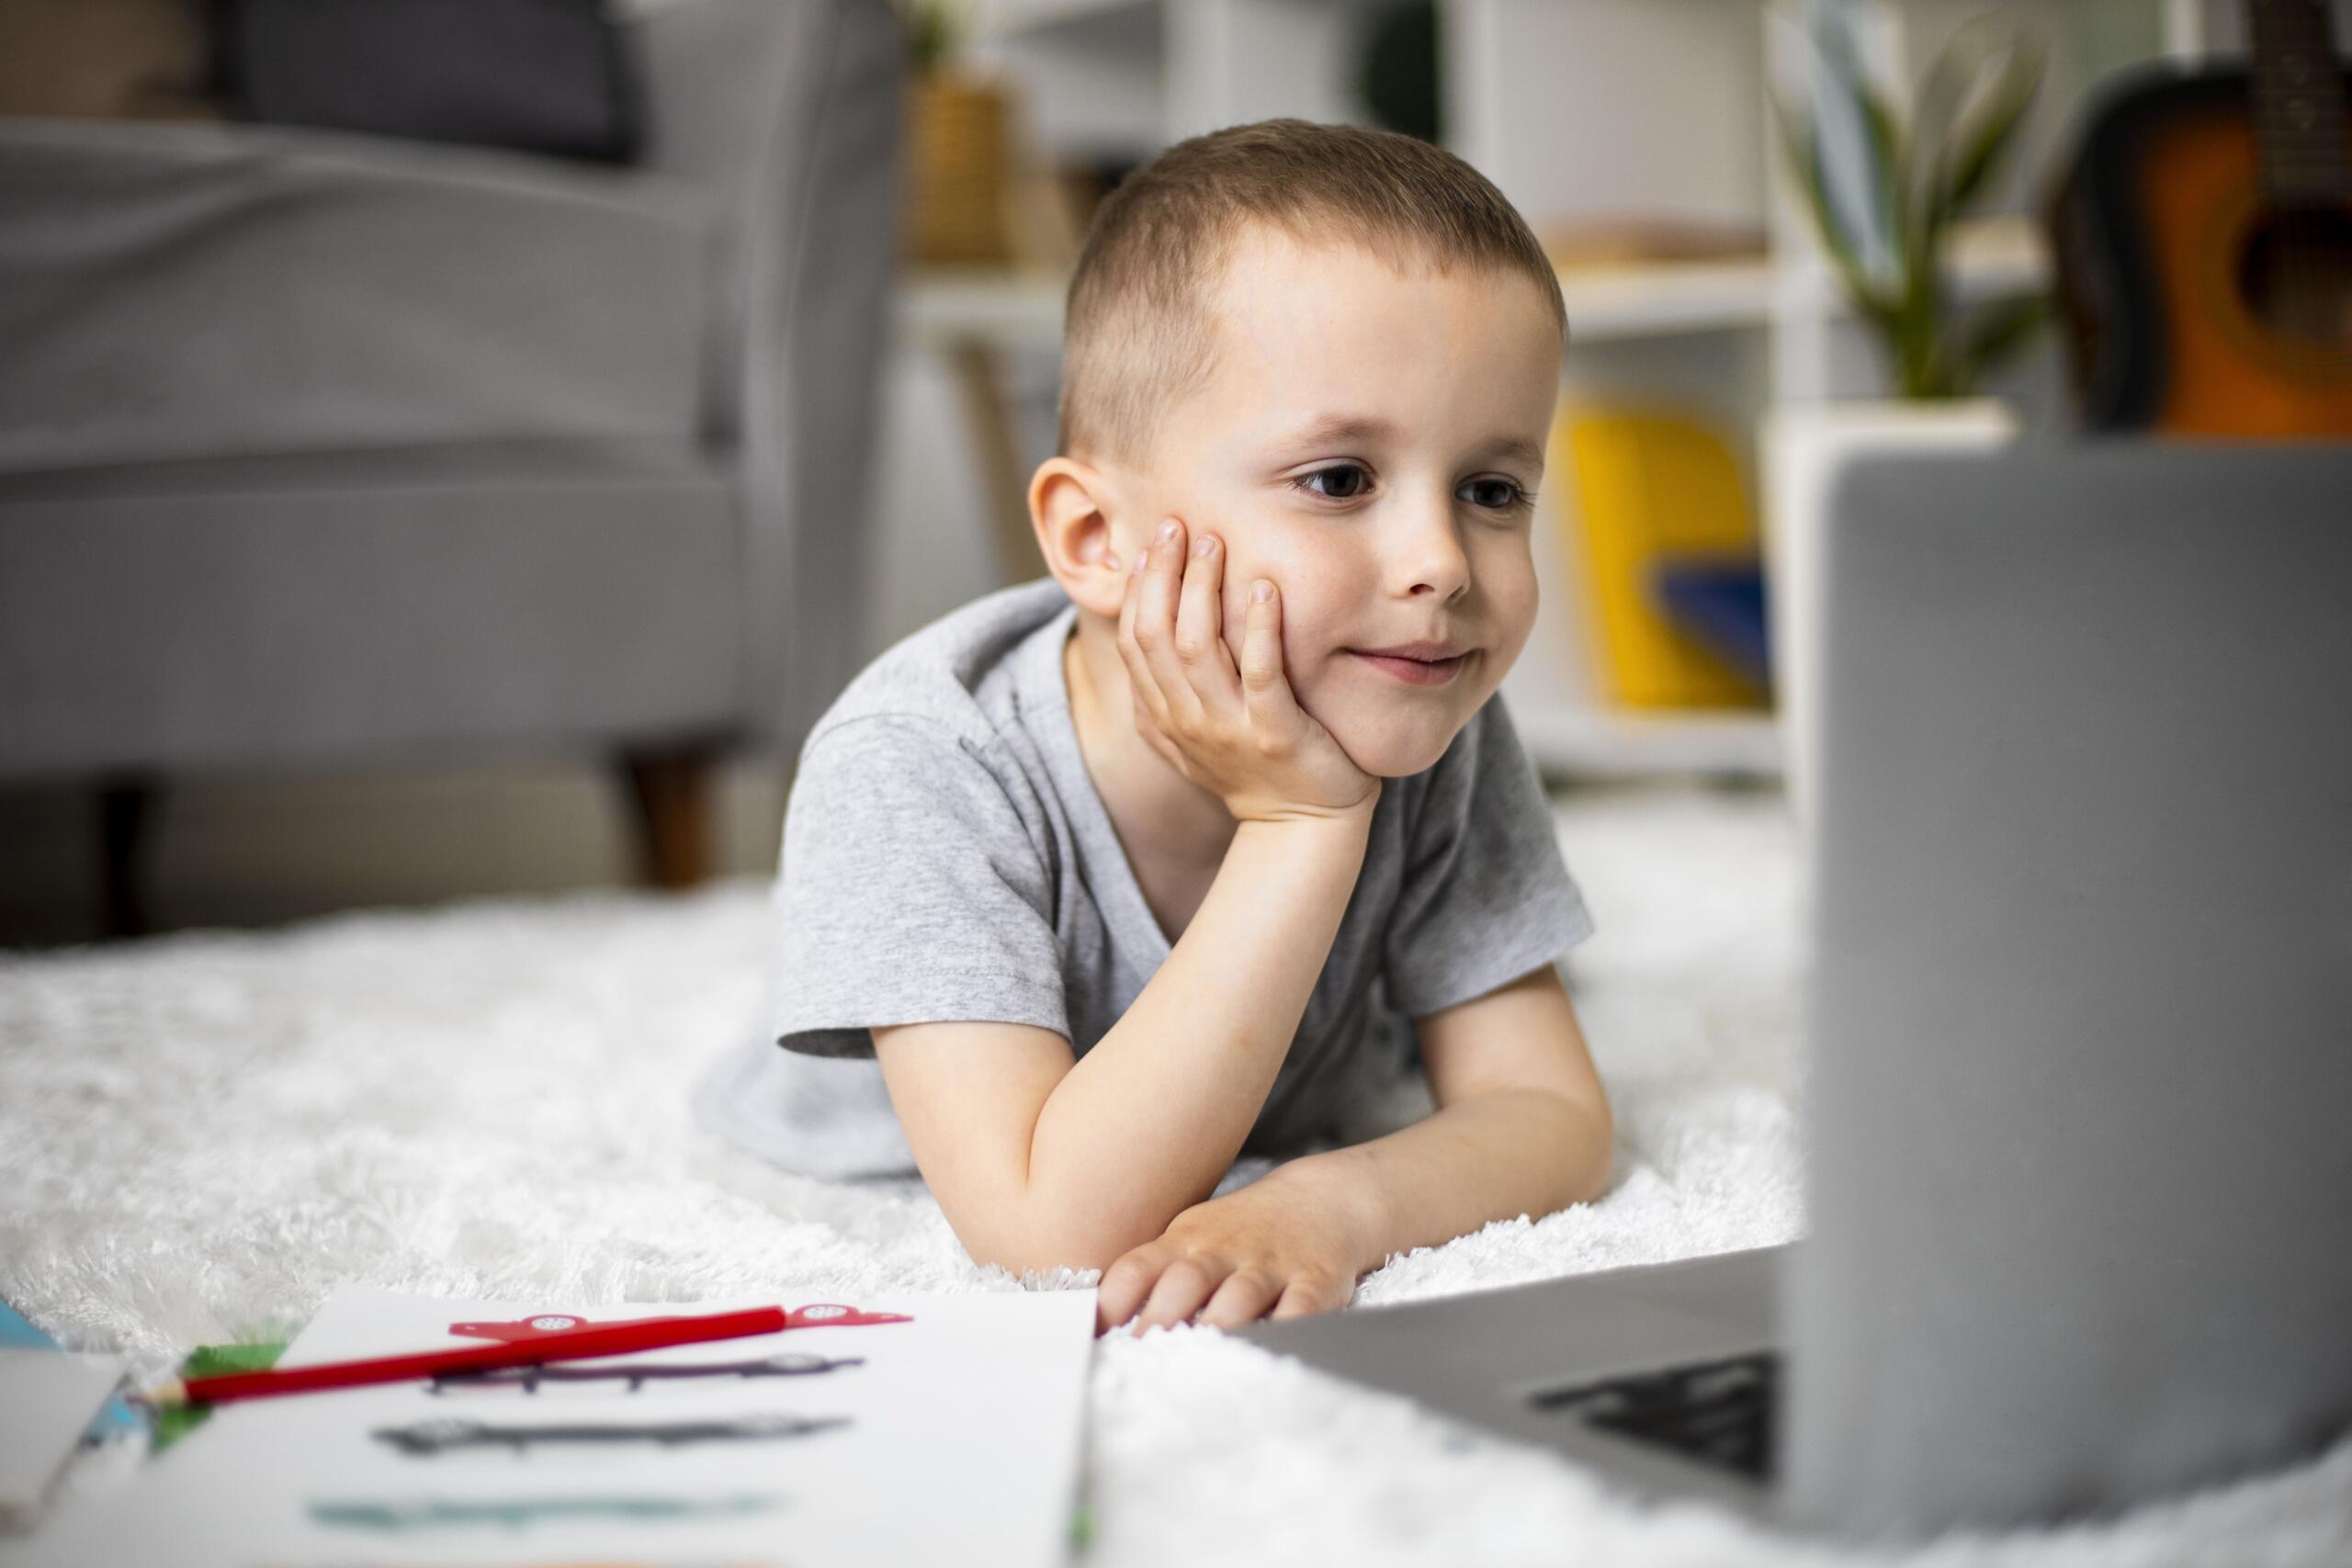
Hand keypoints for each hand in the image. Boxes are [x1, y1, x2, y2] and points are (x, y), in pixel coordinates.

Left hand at [1094, 1163, 1373, 1335]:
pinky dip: (1286, 1332)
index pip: (1138, 1267)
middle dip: (1160, 1321)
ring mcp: (1270, 1265)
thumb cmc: (1241, 1232)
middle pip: (1185, 1281)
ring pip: (1239, 1297)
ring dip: (1217, 1328)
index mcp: (1186, 1240)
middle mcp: (1224, 1251)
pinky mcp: (1314, 1282)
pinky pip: (1300, 1309)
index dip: (1112, 1302)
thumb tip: (1104, 1327)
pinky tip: (1270, 1355)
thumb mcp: (1192, 1237)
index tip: (1095, 1337)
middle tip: (1141, 1361)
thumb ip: (1155, 1274)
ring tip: (1198, 1364)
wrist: (1322, 1199)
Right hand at [1116, 516, 1379, 825]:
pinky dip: (1260, 628)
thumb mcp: (1194, 737)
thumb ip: (1166, 695)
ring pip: (1198, 648)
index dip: (1137, 590)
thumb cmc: (1255, 773)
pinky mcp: (1276, 735)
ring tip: (1214, 543)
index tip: (1150, 545)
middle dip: (1164, 575)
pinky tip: (1266, 588)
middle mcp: (1188, 721)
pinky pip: (1261, 674)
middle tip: (1178, 525)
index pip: (1134, 643)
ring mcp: (1229, 730)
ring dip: (1204, 589)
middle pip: (1158, 636)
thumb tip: (1142, 634)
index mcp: (1164, 717)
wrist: (1302, 829)